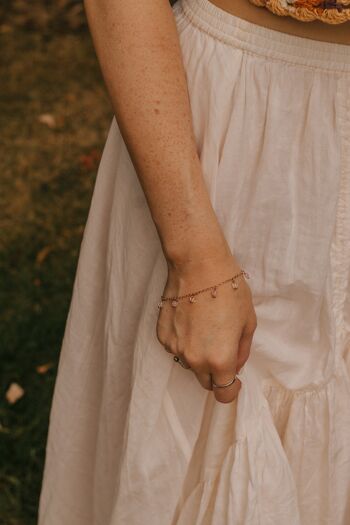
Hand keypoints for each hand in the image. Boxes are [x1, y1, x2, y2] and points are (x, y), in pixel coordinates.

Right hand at [156, 253, 256, 403]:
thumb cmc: (228, 290)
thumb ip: (242, 350)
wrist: (197, 265)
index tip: (234, 380)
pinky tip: (190, 320)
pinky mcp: (162, 335)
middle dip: (215, 374)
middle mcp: (194, 359)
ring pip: (189, 364)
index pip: (223, 394)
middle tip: (222, 349)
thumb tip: (235, 365)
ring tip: (205, 329)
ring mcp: (175, 348)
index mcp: (220, 359)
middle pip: (205, 382)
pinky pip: (176, 348)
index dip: (231, 390)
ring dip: (198, 356)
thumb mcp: (248, 321)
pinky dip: (184, 342)